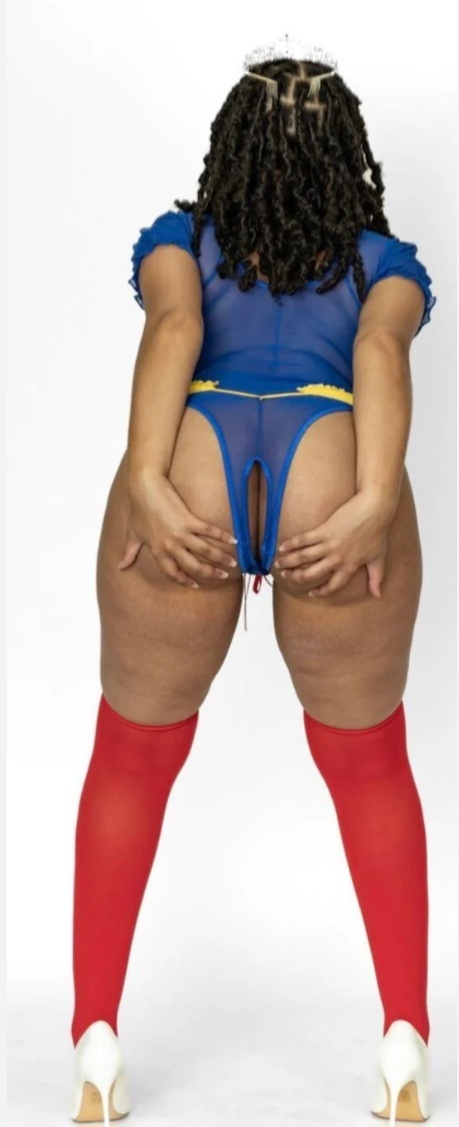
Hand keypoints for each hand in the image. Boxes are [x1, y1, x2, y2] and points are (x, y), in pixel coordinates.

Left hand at [117, 471, 237, 587]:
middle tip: (222, 575)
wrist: (145, 487)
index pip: (173, 572)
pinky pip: (209, 532)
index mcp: (158, 551)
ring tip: (233, 563)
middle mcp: (171, 546)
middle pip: (194, 566)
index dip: (185, 580)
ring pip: (205, 551)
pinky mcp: (189, 520)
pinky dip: (223, 536)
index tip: (195, 584)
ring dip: (221, 558)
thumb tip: (120, 567)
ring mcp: (181, 534)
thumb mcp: (133, 533)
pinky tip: (234, 540)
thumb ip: (129, 552)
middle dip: (210, 573)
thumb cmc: (138, 509)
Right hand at [275, 491, 393, 597]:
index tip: (311, 592)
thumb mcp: (379, 558)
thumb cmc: (378, 532)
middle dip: (296, 577)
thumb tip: (378, 596)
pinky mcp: (324, 530)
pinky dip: (291, 544)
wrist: (375, 509)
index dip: (321, 591)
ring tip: (279, 563)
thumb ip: (376, 579)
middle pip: (311, 574)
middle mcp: (337, 559)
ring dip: (288, 562)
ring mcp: (329, 545)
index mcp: (349, 567)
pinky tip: (282, 546)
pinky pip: (303, 540)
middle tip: (286, 576)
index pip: (332, 586)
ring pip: (303, 558)